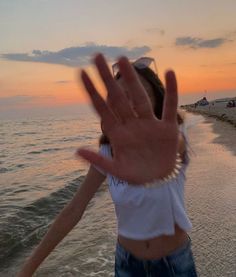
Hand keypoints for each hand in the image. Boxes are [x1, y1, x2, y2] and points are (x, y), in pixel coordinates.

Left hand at [77, 53, 177, 184]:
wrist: (157, 182)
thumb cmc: (136, 176)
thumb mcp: (117, 171)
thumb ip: (99, 161)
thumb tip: (77, 151)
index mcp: (118, 134)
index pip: (102, 109)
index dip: (92, 92)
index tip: (82, 73)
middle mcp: (132, 125)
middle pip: (118, 98)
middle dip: (108, 79)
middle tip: (97, 57)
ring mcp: (150, 125)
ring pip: (140, 98)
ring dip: (132, 79)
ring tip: (122, 59)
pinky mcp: (167, 129)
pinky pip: (170, 107)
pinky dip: (172, 91)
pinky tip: (170, 73)